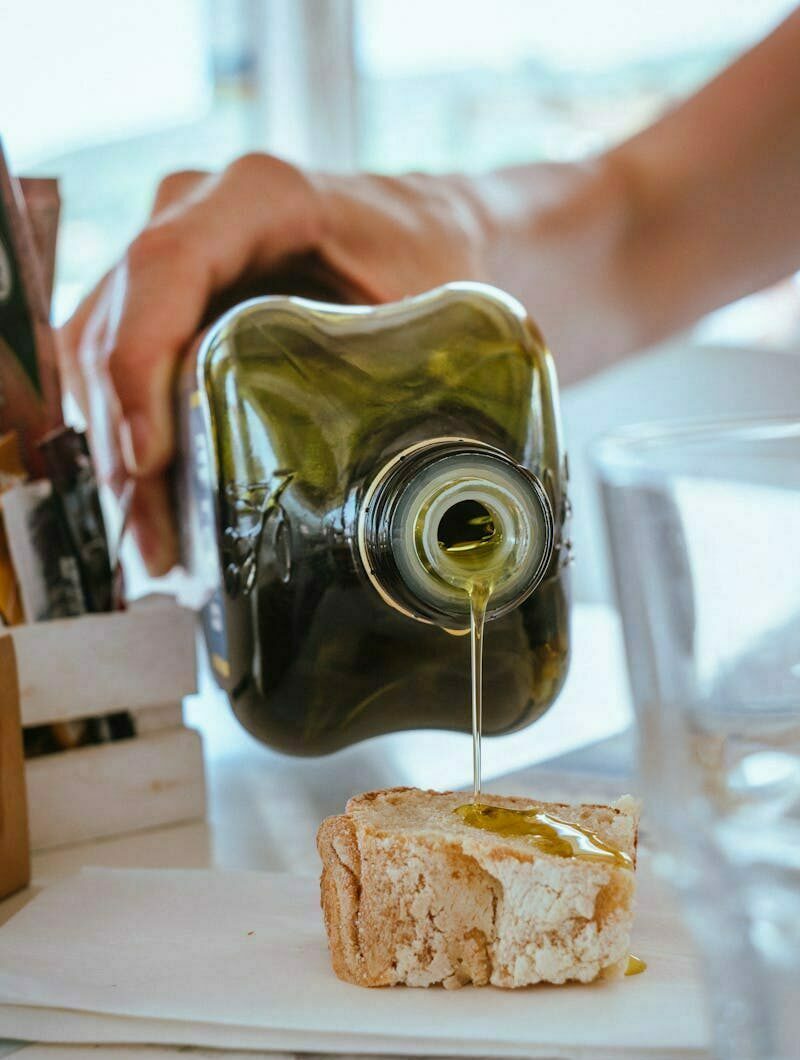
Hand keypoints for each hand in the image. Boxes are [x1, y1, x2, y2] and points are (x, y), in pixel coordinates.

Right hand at [59, 155, 488, 574]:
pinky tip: (150, 497)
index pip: (166, 265)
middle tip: (153, 534)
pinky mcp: (163, 293)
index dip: (141, 363)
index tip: (149, 457)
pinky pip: (116, 358)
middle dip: (124, 437)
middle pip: (119, 320)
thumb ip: (401, 367)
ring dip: (114, 446)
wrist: (419, 224)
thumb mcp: (433, 301)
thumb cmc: (428, 254)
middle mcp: (195, 210)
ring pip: (99, 347)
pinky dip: (123, 428)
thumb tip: (395, 484)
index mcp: (262, 195)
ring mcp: (169, 249)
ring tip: (151, 538)